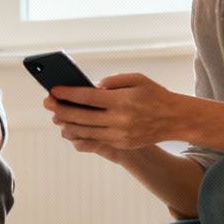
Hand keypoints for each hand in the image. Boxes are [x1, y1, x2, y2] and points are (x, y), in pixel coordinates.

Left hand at [43, 73, 189, 152]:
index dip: (68, 94)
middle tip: (48, 103)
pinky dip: (81, 134)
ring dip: (67, 124)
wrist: (175, 119)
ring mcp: (120, 135)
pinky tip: (72, 127)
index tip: (53, 90)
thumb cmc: (155, 95)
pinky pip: (95, 140)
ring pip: (85, 131)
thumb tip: (93, 88)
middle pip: (81, 117)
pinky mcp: (121, 144)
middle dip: (61, 109)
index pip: (87, 97)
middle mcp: (120, 119)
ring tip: (57, 116)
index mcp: (122, 100)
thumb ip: (113, 81)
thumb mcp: (137, 79)